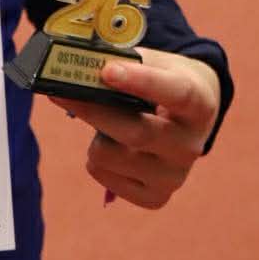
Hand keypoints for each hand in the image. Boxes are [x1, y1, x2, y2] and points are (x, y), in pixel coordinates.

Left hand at [49, 46, 220, 209]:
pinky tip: (111, 144)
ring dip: (94, 134)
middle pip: (137, 133)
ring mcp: (174, 177)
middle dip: (93, 110)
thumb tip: (81, 65)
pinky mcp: (154, 198)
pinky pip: (105, 178)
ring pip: (113, 157)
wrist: (188, 117)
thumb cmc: (164, 81)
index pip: (176, 94)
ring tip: (103, 122)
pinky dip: (96, 159)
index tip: (106, 71)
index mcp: (199, 104)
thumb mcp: (156, 63)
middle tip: (60, 92)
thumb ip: (125, 61)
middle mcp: (191, 146)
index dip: (142, 82)